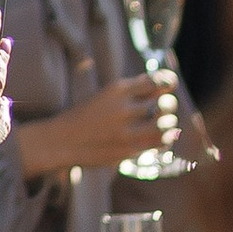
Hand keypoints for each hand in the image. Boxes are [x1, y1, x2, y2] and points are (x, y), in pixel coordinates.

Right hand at [31, 71, 176, 175]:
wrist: (62, 141)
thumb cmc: (84, 116)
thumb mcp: (104, 95)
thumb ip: (130, 90)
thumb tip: (159, 83)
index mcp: (117, 90)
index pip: (155, 81)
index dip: (167, 81)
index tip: (169, 84)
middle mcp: (123, 109)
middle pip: (162, 103)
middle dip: (169, 104)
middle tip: (166, 105)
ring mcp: (126, 131)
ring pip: (164, 124)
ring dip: (169, 122)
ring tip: (167, 122)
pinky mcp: (128, 150)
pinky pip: (157, 144)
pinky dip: (164, 138)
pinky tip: (162, 136)